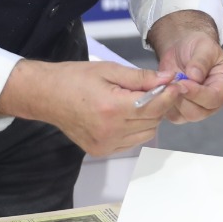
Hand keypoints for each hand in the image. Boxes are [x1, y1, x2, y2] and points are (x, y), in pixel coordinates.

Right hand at [0, 59, 175, 156]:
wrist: (46, 96)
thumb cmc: (75, 78)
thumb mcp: (109, 70)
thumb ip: (141, 77)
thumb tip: (168, 79)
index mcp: (112, 108)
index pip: (154, 107)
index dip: (169, 95)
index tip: (176, 85)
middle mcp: (110, 131)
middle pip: (153, 121)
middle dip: (159, 105)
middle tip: (154, 90)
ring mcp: (105, 145)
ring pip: (146, 134)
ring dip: (148, 118)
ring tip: (136, 102)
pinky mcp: (101, 151)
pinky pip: (131, 142)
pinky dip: (135, 128)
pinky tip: (124, 114)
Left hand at [147, 10, 222, 123]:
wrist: (182, 49)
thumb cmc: (197, 46)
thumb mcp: (203, 46)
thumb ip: (201, 61)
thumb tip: (195, 76)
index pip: (214, 98)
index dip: (197, 93)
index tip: (182, 82)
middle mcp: (214, 102)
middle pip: (199, 112)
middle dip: (183, 98)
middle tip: (172, 82)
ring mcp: (198, 109)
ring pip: (184, 116)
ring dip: (172, 100)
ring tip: (168, 82)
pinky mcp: (181, 112)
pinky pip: (172, 115)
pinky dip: (165, 103)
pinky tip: (164, 88)